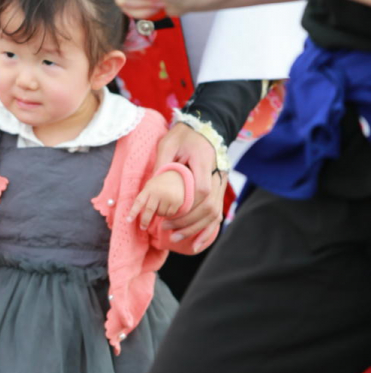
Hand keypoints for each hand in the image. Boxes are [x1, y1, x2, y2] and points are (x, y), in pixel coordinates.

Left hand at [128, 170, 184, 229]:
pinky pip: (169, 214)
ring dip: (159, 213)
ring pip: (160, 213)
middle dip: (145, 220)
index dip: (133, 212)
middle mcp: (158, 192)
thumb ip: (145, 197)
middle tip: (142, 227)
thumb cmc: (158, 185)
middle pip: (149, 210)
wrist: (176, 176)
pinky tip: (168, 206)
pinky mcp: (177, 201)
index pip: (139, 201)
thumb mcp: (150, 186)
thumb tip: (140, 216)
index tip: (128, 221)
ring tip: (161, 205)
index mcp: (149, 188)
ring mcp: (168, 196)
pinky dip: (167, 214)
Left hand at [154, 123, 226, 251]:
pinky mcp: (219, 190)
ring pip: (214, 213)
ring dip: (196, 229)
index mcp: (204, 162)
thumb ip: (162, 164)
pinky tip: (196, 244)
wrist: (203, 128)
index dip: (187, 205)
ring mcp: (221, 184)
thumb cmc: (183, 135)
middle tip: (166, 228)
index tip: (169, 213)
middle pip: (209, 206)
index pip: (201, 190)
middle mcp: (217, 175)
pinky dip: (208, 230)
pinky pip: (218, 214)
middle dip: (188, 222)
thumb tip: (150, 187)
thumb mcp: (168, 144)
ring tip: (175, 237)